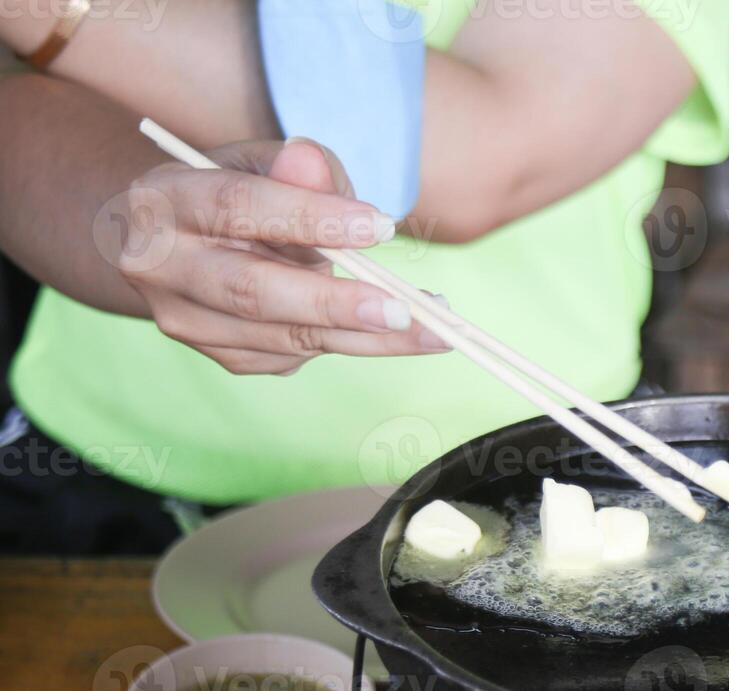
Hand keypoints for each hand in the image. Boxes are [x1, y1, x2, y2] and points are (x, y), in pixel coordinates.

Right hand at [114, 138, 447, 375]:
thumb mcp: (254, 162)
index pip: (240, 208)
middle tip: (406, 311)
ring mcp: (185, 321)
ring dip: (365, 337)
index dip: (312, 216)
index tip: (381, 226)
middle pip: (254, 292)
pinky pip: (292, 355)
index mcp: (167, 201)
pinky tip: (386, 331)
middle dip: (336, 304)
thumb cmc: (225, 193)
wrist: (159, 247)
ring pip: (283, 337)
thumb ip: (293, 166)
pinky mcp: (219, 355)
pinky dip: (346, 342)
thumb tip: (318, 168)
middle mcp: (163, 267)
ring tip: (434, 331)